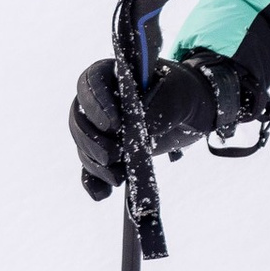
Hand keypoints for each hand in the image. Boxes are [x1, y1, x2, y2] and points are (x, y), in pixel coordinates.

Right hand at [68, 48, 267, 198]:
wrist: (190, 113)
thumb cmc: (182, 94)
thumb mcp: (177, 96)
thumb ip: (158, 108)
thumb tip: (138, 131)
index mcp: (112, 75)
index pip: (90, 83)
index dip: (96, 103)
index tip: (114, 124)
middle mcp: (99, 100)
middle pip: (79, 118)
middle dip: (91, 140)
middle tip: (112, 156)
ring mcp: (100, 128)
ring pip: (83, 145)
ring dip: (95, 164)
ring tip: (117, 177)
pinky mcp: (106, 152)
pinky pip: (90, 167)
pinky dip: (93, 182)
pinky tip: (103, 195)